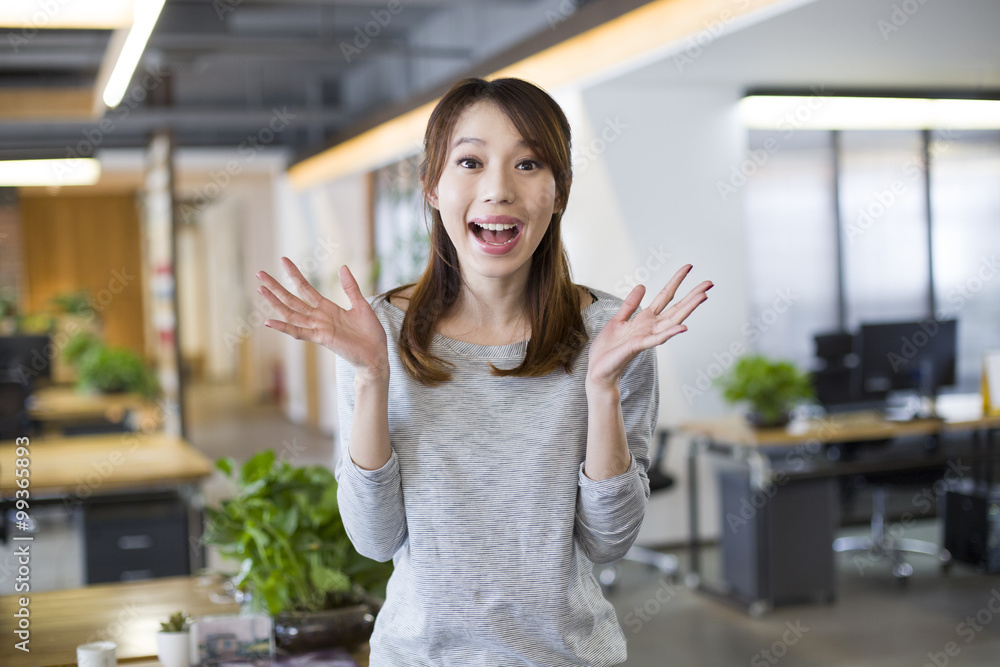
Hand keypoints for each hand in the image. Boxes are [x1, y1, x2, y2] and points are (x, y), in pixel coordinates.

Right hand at [256, 258, 388, 380]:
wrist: (377, 355)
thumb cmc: (370, 333)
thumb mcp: (361, 304)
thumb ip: (350, 287)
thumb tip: (342, 266)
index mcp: (327, 308)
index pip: (305, 288)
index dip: (294, 274)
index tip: (283, 260)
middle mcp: (319, 318)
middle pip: (292, 299)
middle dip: (276, 286)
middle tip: (259, 273)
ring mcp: (318, 328)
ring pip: (291, 313)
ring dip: (275, 302)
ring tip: (260, 289)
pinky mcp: (322, 338)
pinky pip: (300, 332)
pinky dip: (284, 327)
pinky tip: (269, 321)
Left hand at [587, 264, 711, 390]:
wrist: (599, 370)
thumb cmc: (608, 349)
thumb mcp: (618, 319)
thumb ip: (630, 304)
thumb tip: (642, 286)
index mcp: (645, 319)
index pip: (665, 296)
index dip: (676, 281)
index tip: (688, 267)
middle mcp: (651, 327)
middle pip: (676, 307)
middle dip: (692, 295)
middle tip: (709, 282)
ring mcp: (647, 337)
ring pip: (672, 320)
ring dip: (688, 309)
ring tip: (703, 296)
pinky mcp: (638, 346)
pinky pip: (656, 339)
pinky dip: (669, 333)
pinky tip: (682, 327)